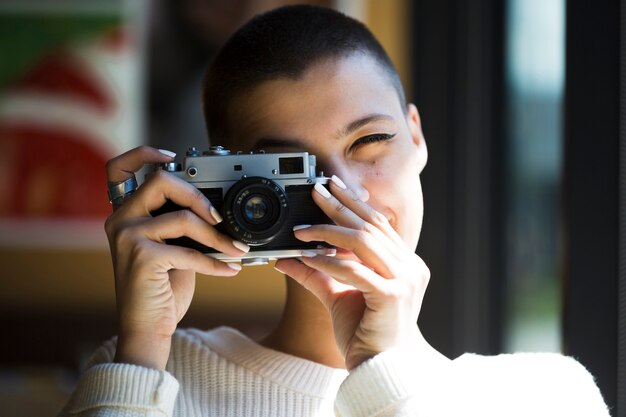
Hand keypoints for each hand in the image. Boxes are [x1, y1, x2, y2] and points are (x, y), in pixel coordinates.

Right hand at [105, 146, 248, 368]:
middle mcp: (120, 221)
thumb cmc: (162, 288)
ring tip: (236, 249)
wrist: (147, 328)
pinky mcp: (141, 257)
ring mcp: (127, 237)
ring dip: (217, 236)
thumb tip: (216, 207)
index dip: (144, 154)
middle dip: (198, 196)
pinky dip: (215, 262)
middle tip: (219, 217)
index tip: (172, 156)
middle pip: (161, 181)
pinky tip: (230, 269)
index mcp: (125, 214)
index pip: (119, 168)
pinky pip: (190, 251)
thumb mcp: (171, 248)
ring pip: (183, 217)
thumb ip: (180, 224)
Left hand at [275, 177, 430, 369]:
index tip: (332, 187)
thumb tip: (288, 258)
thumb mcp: (339, 297)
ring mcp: (406, 281)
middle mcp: (411, 267)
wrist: (381, 369)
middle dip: (339, 206)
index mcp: (405, 263)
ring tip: (302, 229)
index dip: (354, 203)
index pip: (378, 224)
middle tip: (316, 191)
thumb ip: (318, 274)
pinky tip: (309, 257)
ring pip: (363, 242)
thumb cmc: (366, 333)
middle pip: (371, 226)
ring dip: (328, 233)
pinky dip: (329, 262)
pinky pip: (355, 271)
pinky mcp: (392, 296)